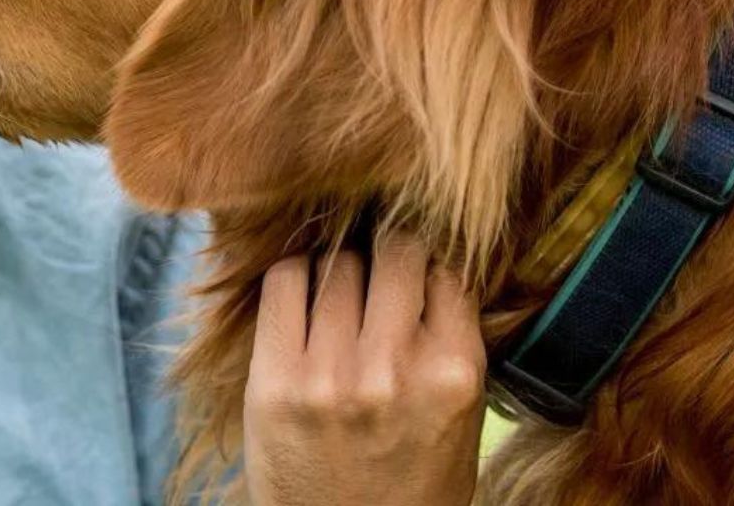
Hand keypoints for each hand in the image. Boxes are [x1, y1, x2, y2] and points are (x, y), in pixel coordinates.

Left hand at [243, 232, 486, 505]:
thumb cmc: (409, 482)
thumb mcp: (460, 418)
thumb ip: (451, 342)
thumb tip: (434, 262)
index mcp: (454, 373)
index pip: (446, 269)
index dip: (429, 262)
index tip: (414, 268)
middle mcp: (394, 367)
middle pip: (392, 252)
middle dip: (385, 256)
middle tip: (374, 274)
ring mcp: (330, 372)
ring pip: (336, 262)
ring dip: (338, 267)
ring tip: (337, 291)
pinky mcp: (274, 379)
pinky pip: (282, 281)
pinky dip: (293, 275)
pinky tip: (301, 294)